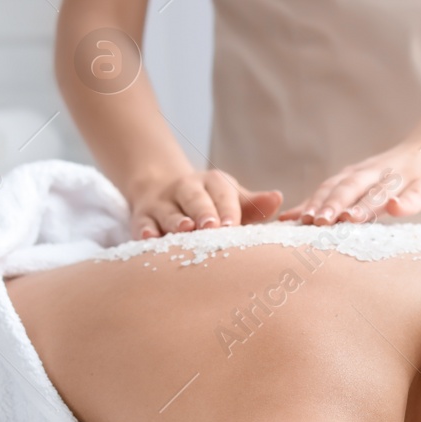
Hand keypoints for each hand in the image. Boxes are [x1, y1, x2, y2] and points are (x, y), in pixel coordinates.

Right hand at [125, 169, 282, 238]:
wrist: (163, 190)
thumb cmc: (210, 202)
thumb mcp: (232, 198)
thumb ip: (253, 204)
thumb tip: (278, 198)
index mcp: (213, 183)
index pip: (222, 193)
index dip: (227, 209)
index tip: (232, 225)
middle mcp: (186, 188)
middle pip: (195, 198)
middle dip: (203, 212)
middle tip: (211, 227)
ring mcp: (163, 202)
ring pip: (168, 211)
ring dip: (175, 220)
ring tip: (184, 229)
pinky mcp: (143, 216)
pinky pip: (143, 222)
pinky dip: (145, 230)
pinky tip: (149, 238)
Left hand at [281, 141, 420, 224]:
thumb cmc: (394, 178)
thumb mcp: (360, 186)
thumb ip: (329, 201)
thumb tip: (289, 218)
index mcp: (357, 176)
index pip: (331, 188)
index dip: (314, 202)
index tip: (296, 221)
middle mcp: (375, 174)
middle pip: (350, 187)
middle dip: (332, 204)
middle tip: (316, 222)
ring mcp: (403, 178)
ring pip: (380, 191)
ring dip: (364, 204)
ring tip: (349, 219)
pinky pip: (416, 194)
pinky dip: (405, 201)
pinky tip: (395, 208)